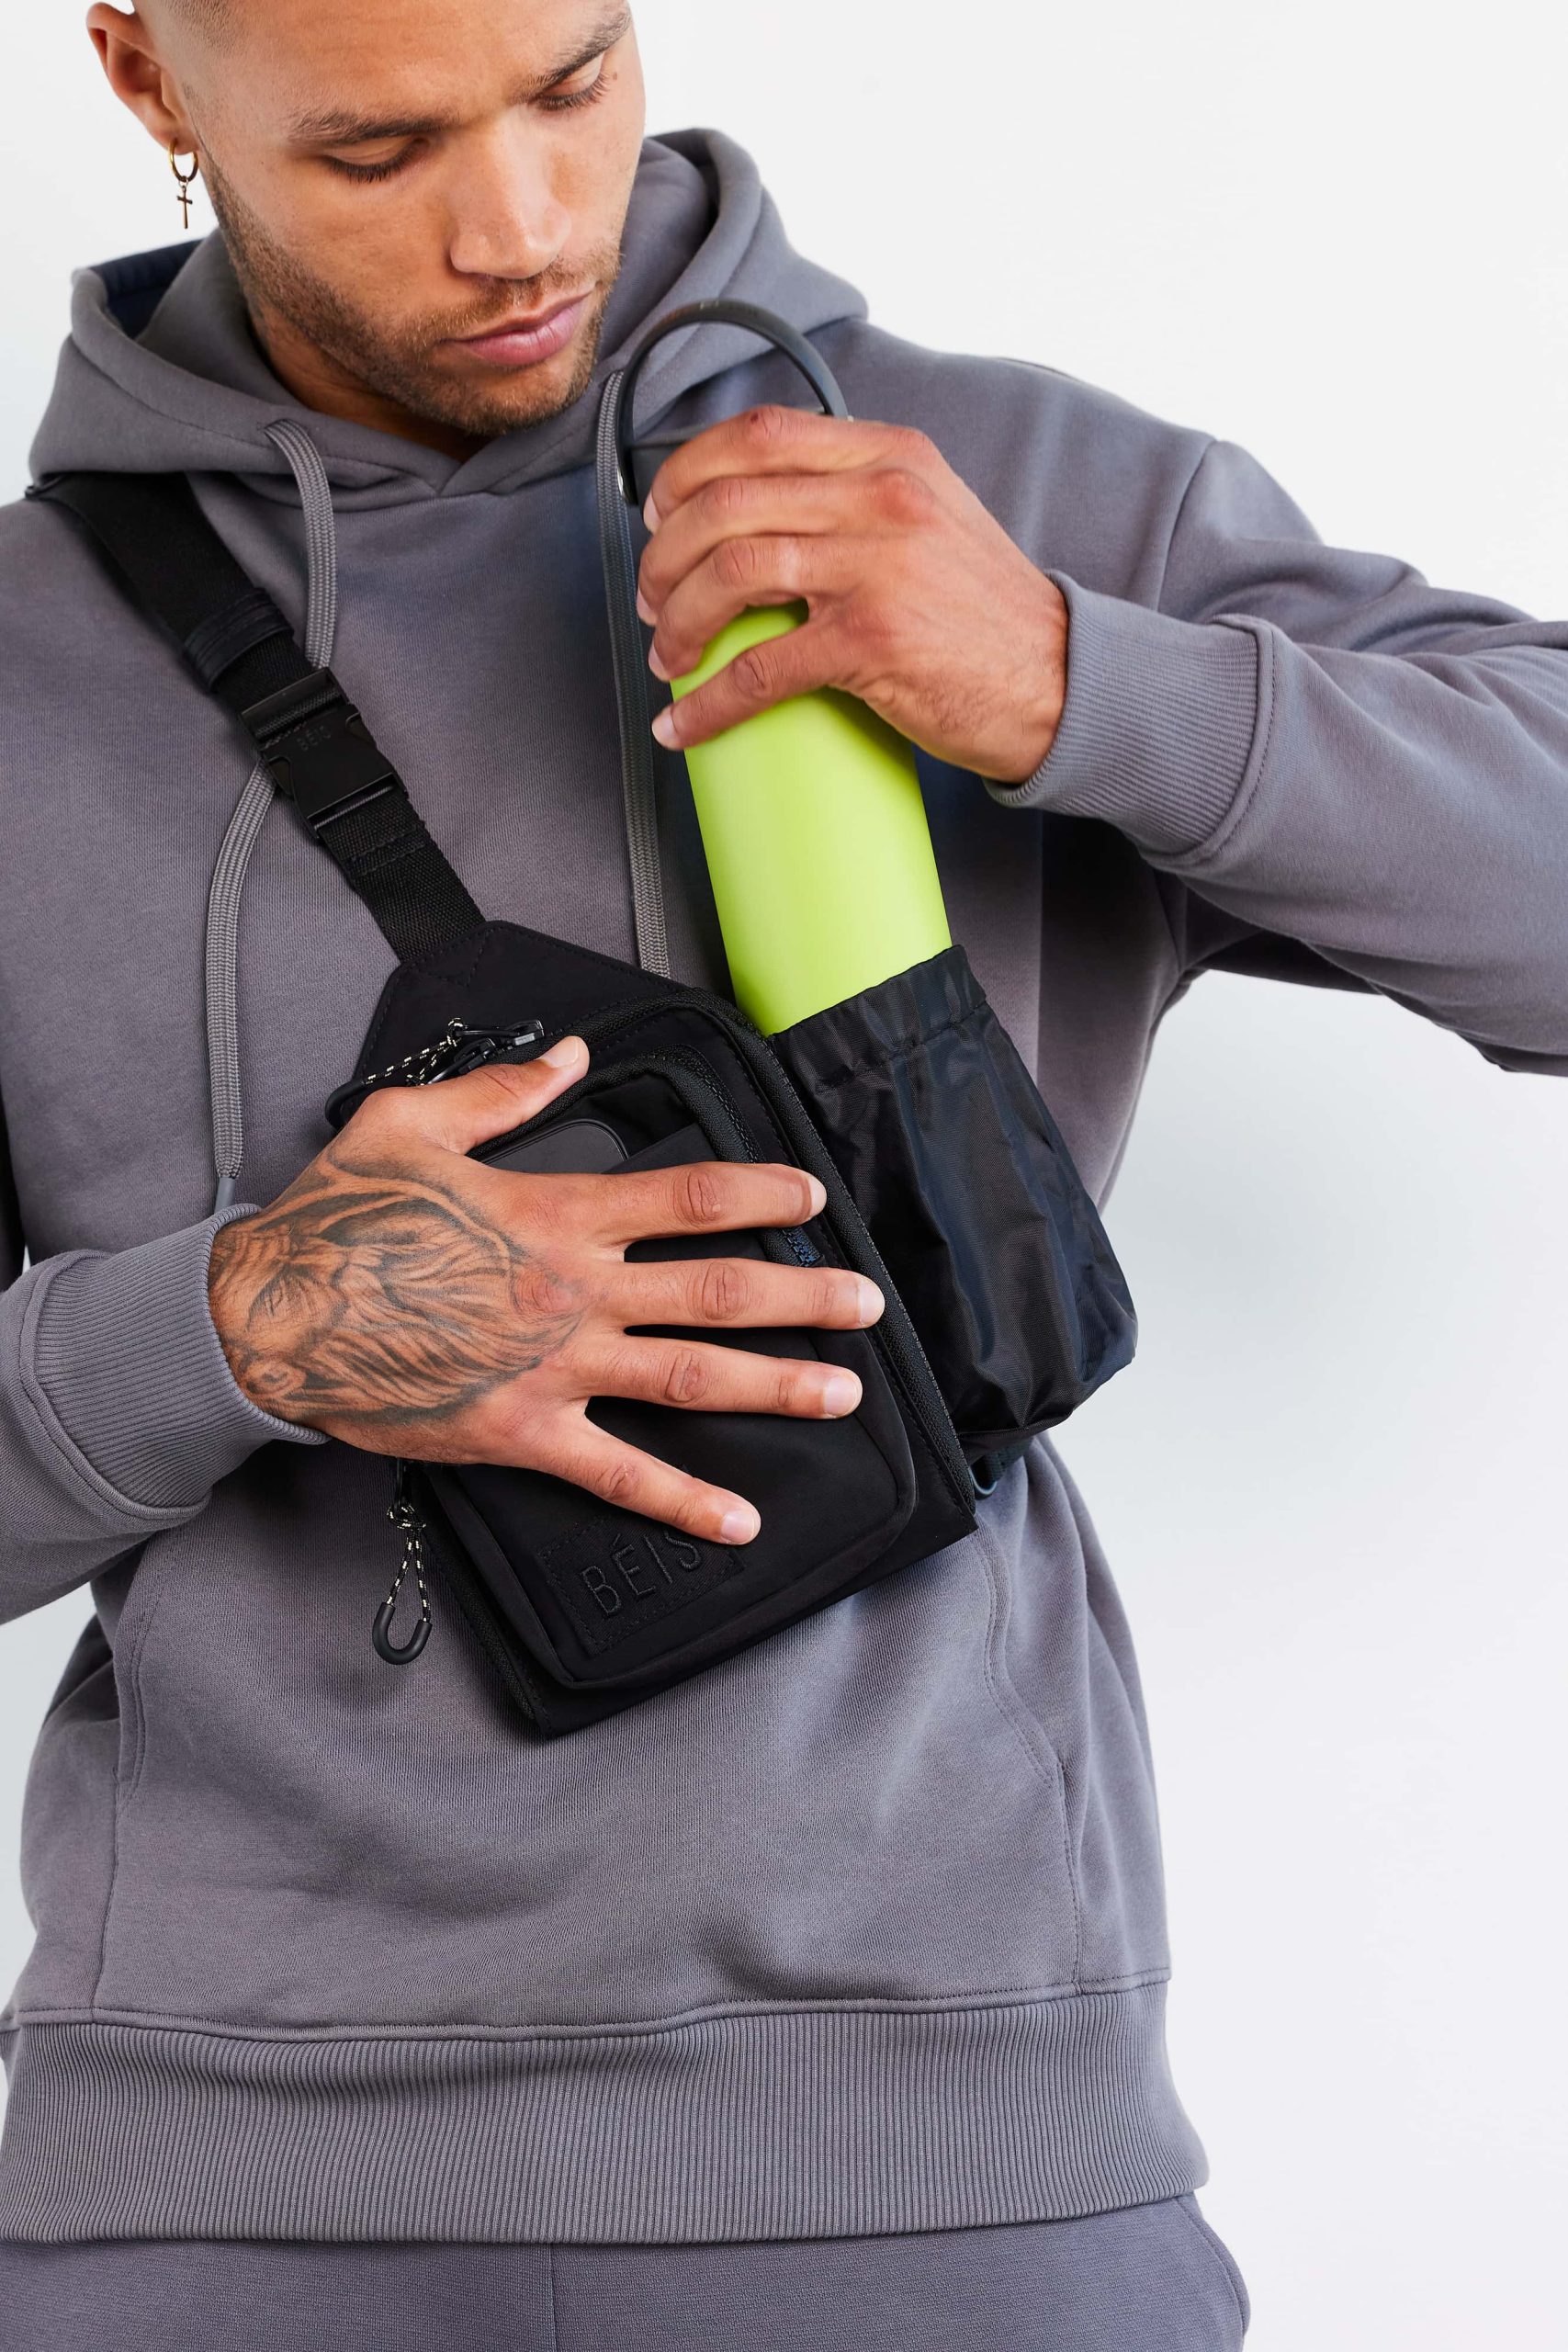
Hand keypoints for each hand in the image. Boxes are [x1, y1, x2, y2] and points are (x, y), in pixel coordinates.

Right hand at [207, 1040, 884, 1545]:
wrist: (270, 1320)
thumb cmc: (337, 1222)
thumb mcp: (410, 1124)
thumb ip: (503, 1092)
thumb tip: (570, 1054)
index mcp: (556, 1212)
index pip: (689, 1197)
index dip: (762, 1194)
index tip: (811, 1198)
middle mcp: (575, 1291)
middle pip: (716, 1290)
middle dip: (804, 1297)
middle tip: (866, 1305)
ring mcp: (557, 1368)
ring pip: (691, 1377)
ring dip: (776, 1386)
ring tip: (843, 1393)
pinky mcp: (525, 1434)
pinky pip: (620, 1474)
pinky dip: (682, 1501)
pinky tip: (739, 1522)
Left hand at [636, 407, 1068, 783]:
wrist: (1058, 681)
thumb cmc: (986, 615)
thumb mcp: (929, 517)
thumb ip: (856, 497)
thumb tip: (760, 512)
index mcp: (889, 455)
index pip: (759, 435)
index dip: (688, 473)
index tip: (661, 514)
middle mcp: (881, 497)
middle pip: (726, 502)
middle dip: (665, 555)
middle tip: (653, 596)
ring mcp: (877, 567)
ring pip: (729, 572)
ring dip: (677, 619)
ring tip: (667, 653)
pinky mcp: (872, 642)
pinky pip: (758, 668)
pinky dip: (707, 702)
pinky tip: (686, 723)